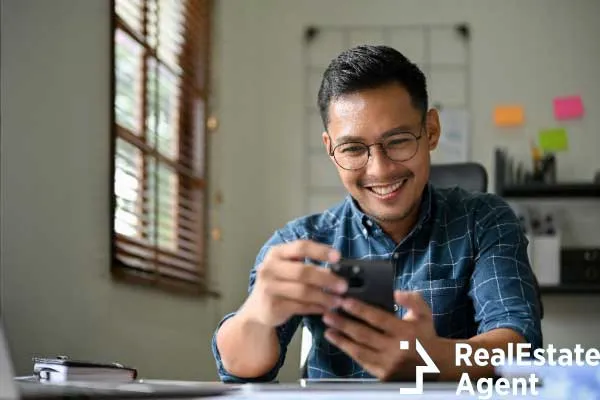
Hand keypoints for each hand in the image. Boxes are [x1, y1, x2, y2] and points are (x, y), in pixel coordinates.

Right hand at [241, 240, 347, 326]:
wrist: (258, 308)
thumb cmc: (278, 284)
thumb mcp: (287, 268)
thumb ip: (306, 264)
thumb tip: (337, 267)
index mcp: (276, 253)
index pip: (300, 247)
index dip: (320, 251)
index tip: (338, 256)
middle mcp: (269, 268)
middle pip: (303, 271)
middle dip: (326, 279)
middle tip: (343, 285)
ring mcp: (269, 288)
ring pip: (303, 291)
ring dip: (324, 296)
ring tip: (338, 300)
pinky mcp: (273, 306)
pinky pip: (300, 307)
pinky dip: (316, 308)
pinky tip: (325, 308)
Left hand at [322, 290, 441, 380]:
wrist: (435, 364)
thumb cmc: (425, 335)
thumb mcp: (424, 313)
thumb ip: (412, 300)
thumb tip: (396, 293)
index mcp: (405, 331)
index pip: (378, 319)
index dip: (360, 310)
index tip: (344, 301)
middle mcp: (396, 349)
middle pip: (364, 334)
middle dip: (343, 323)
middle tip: (328, 314)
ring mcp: (388, 364)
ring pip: (359, 350)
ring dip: (341, 339)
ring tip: (328, 328)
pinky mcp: (383, 374)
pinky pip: (362, 361)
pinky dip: (349, 351)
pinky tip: (339, 341)